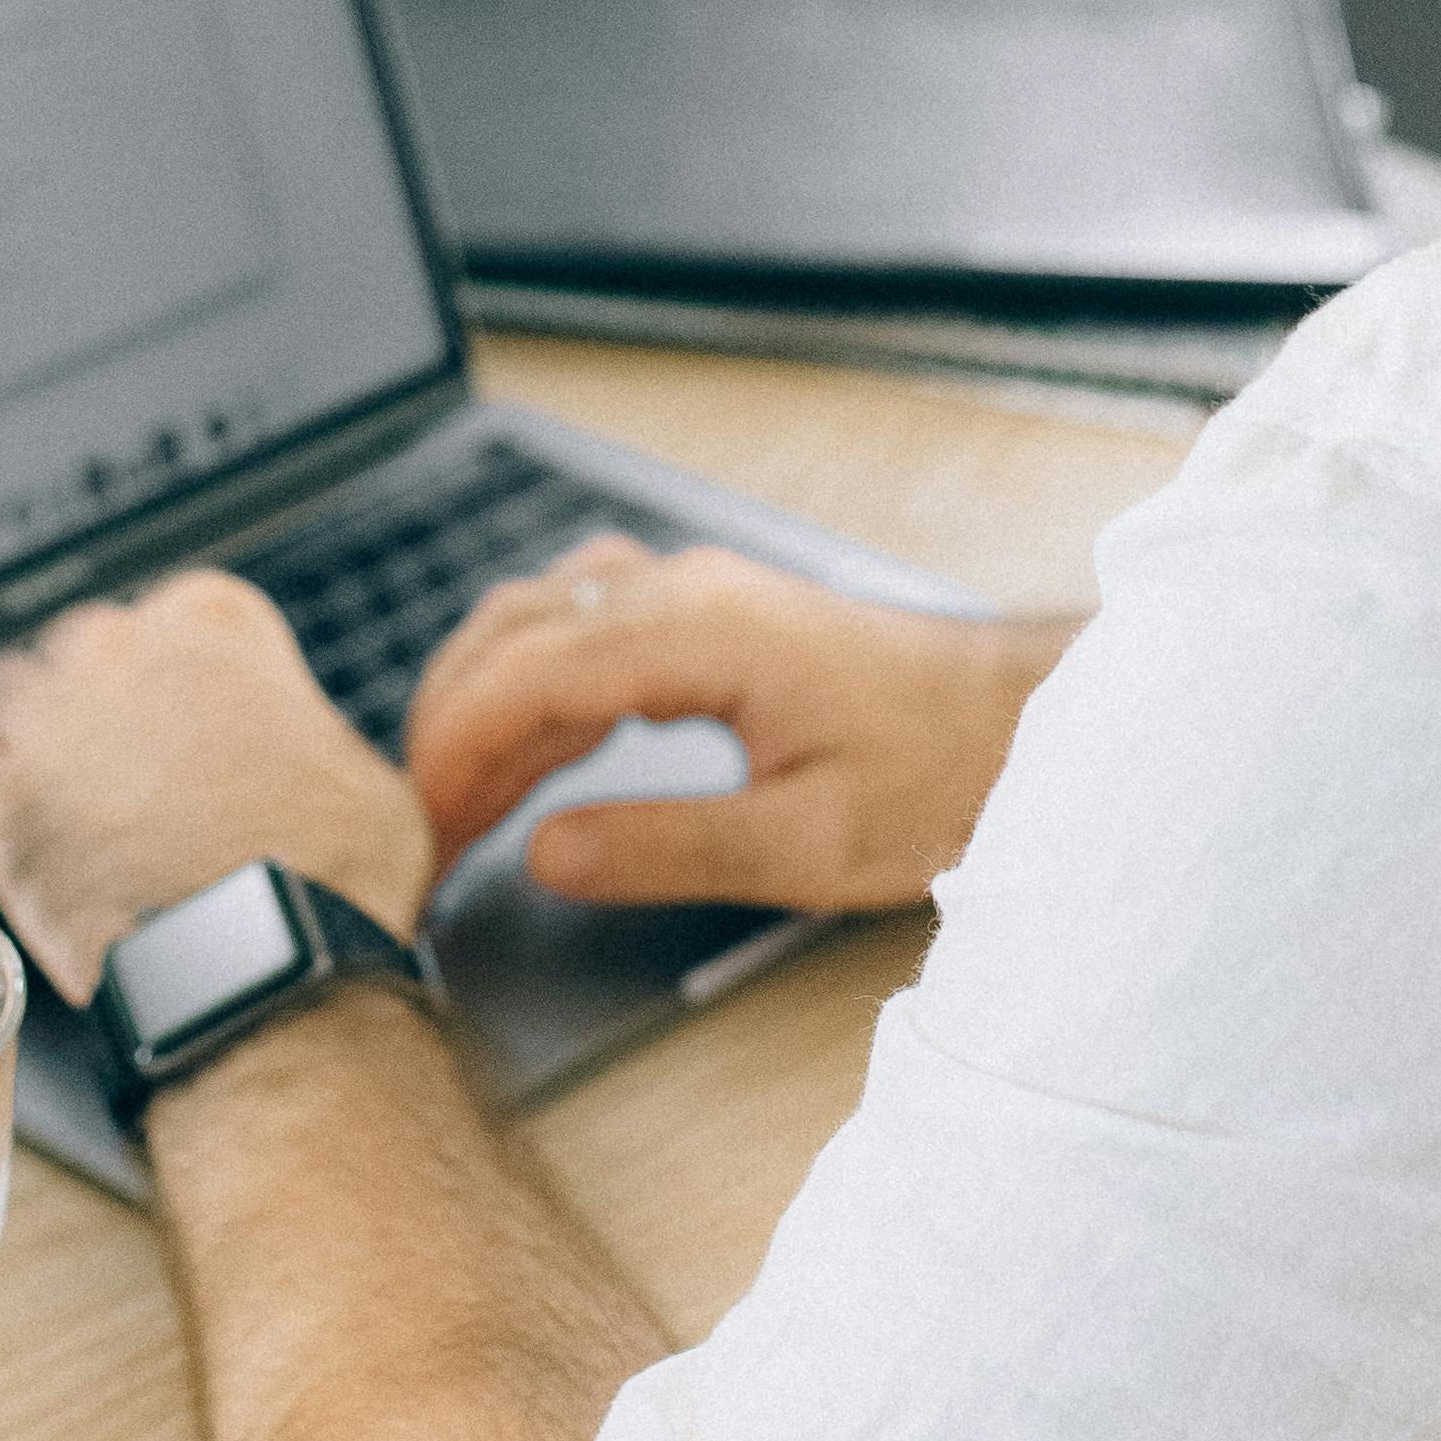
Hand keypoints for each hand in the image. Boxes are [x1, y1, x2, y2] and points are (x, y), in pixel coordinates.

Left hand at [0, 575, 432, 1005]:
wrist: (267, 960)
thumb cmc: (331, 878)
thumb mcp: (359, 777)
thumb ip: (306, 742)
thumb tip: (302, 768)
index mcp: (213, 622)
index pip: (167, 621)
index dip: (168, 684)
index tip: (180, 732)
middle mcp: (119, 647)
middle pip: (75, 653)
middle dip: (89, 709)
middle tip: (118, 785)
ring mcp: (46, 717)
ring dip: (20, 745)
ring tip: (53, 814)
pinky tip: (0, 841)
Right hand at [400, 534, 1072, 918]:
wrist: (1025, 720)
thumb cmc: (940, 777)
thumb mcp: (807, 844)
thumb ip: (666, 847)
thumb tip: (541, 853)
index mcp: (703, 631)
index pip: (528, 672)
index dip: (453, 750)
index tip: (414, 830)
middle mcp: (685, 587)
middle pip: (514, 633)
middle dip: (449, 729)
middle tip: (417, 834)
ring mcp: (695, 589)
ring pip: (540, 619)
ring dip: (485, 704)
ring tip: (454, 809)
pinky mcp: (709, 611)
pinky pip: (585, 626)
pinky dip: (535, 687)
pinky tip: (527, 761)